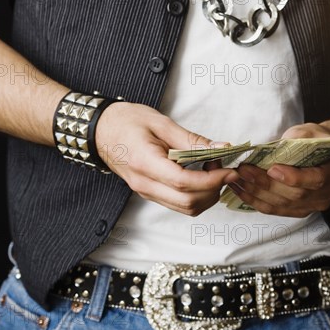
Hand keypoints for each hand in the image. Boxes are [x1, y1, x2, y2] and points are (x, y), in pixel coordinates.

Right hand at [95, 102, 239, 215]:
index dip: (212, 179)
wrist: (100, 129)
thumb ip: (191, 139)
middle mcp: (144, 183)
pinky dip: (195, 195)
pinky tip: (201, 176)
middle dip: (213, 189)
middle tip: (224, 169)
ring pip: (184, 208)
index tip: (229, 170)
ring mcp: (145, 191)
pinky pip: (177, 203)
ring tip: (213, 171)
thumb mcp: (160, 123)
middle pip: (187, 202)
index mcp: (145, 163)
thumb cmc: (126, 121)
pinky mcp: (149, 192)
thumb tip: (220, 149)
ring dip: (206, 195)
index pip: (184, 183)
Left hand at [230, 123, 329, 217]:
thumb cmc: (315, 137)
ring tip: (237, 179)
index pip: (318, 179)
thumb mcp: (308, 131)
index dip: (294, 177)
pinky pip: (278, 210)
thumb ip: (293, 141)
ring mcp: (318, 204)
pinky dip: (257, 201)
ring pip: (284, 205)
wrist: (323, 151)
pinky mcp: (302, 210)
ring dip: (257, 193)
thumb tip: (267, 153)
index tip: (272, 169)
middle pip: (297, 194)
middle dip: (267, 183)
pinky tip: (241, 190)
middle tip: (244, 170)